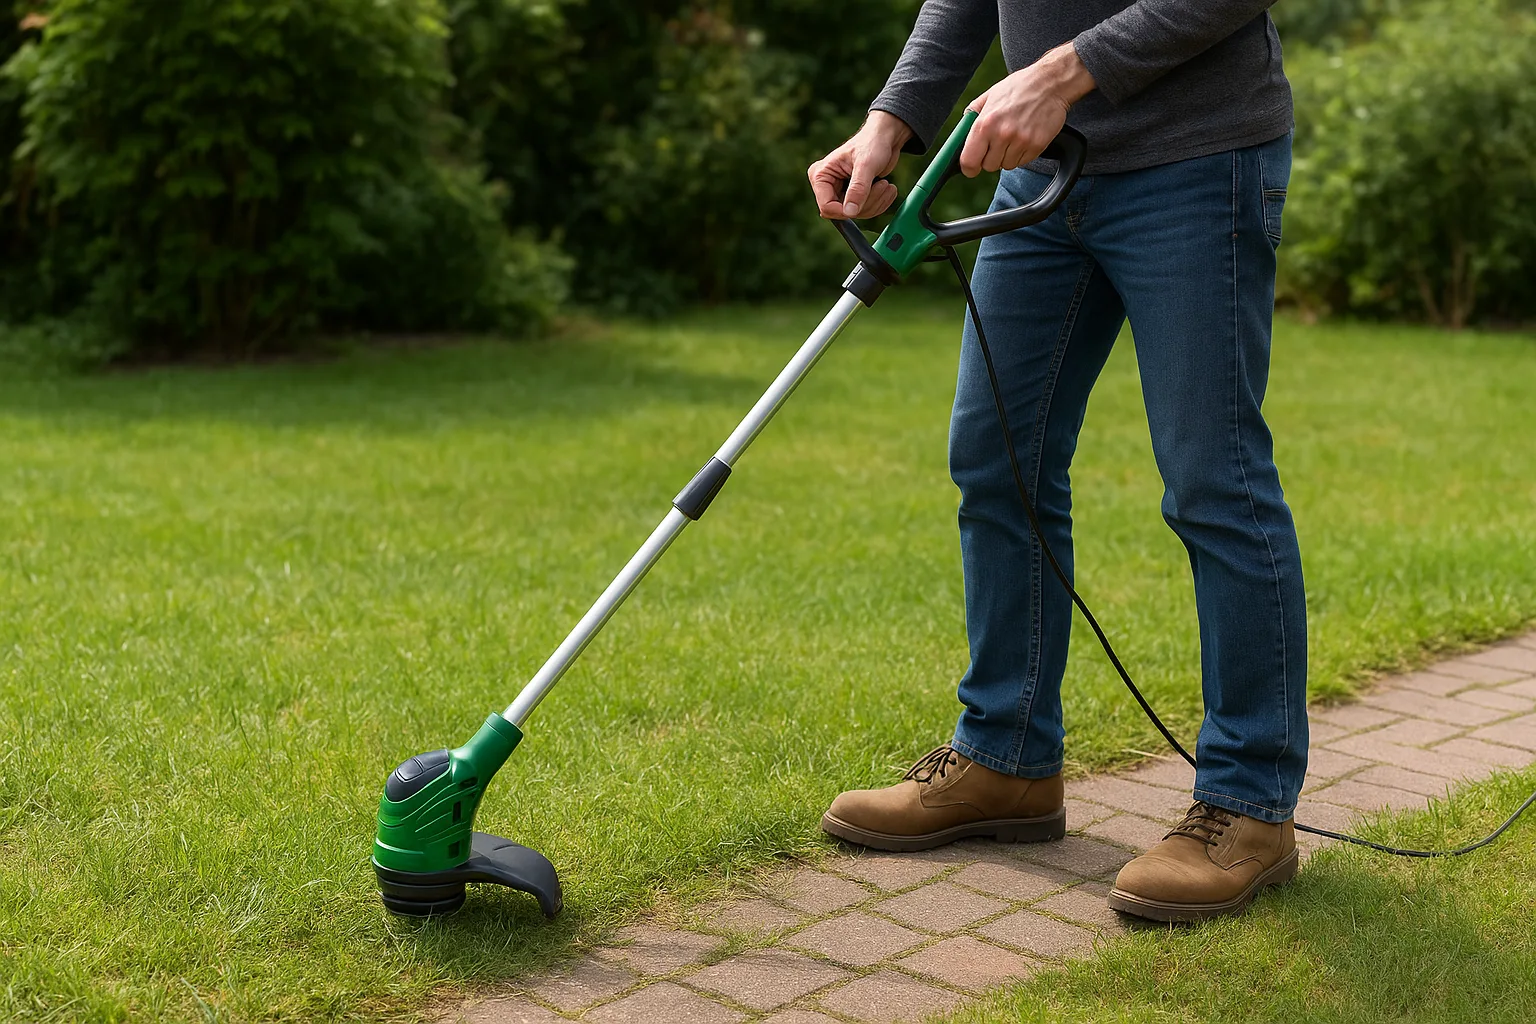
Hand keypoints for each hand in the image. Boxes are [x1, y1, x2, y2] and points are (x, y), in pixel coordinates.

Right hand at [808, 111, 913, 219]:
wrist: (885, 138)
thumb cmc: (873, 143)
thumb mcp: (866, 165)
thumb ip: (858, 189)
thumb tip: (850, 212)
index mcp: (821, 175)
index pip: (826, 206)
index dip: (846, 210)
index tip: (865, 202)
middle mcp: (827, 186)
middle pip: (843, 212)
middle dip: (866, 203)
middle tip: (883, 185)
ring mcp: (840, 192)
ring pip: (855, 214)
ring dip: (876, 203)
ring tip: (888, 185)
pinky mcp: (852, 196)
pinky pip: (864, 211)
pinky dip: (878, 204)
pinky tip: (887, 189)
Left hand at [960, 43, 1095, 177]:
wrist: (1051, 83)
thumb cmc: (1019, 87)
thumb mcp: (990, 95)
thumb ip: (973, 114)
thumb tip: (961, 132)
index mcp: (985, 123)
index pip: (969, 161)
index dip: (969, 167)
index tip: (972, 167)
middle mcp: (1001, 134)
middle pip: (989, 166)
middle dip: (991, 157)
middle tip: (999, 142)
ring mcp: (1020, 141)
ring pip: (1006, 165)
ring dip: (1008, 155)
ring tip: (1014, 135)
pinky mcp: (1036, 146)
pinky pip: (1023, 161)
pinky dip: (1022, 153)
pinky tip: (1026, 136)